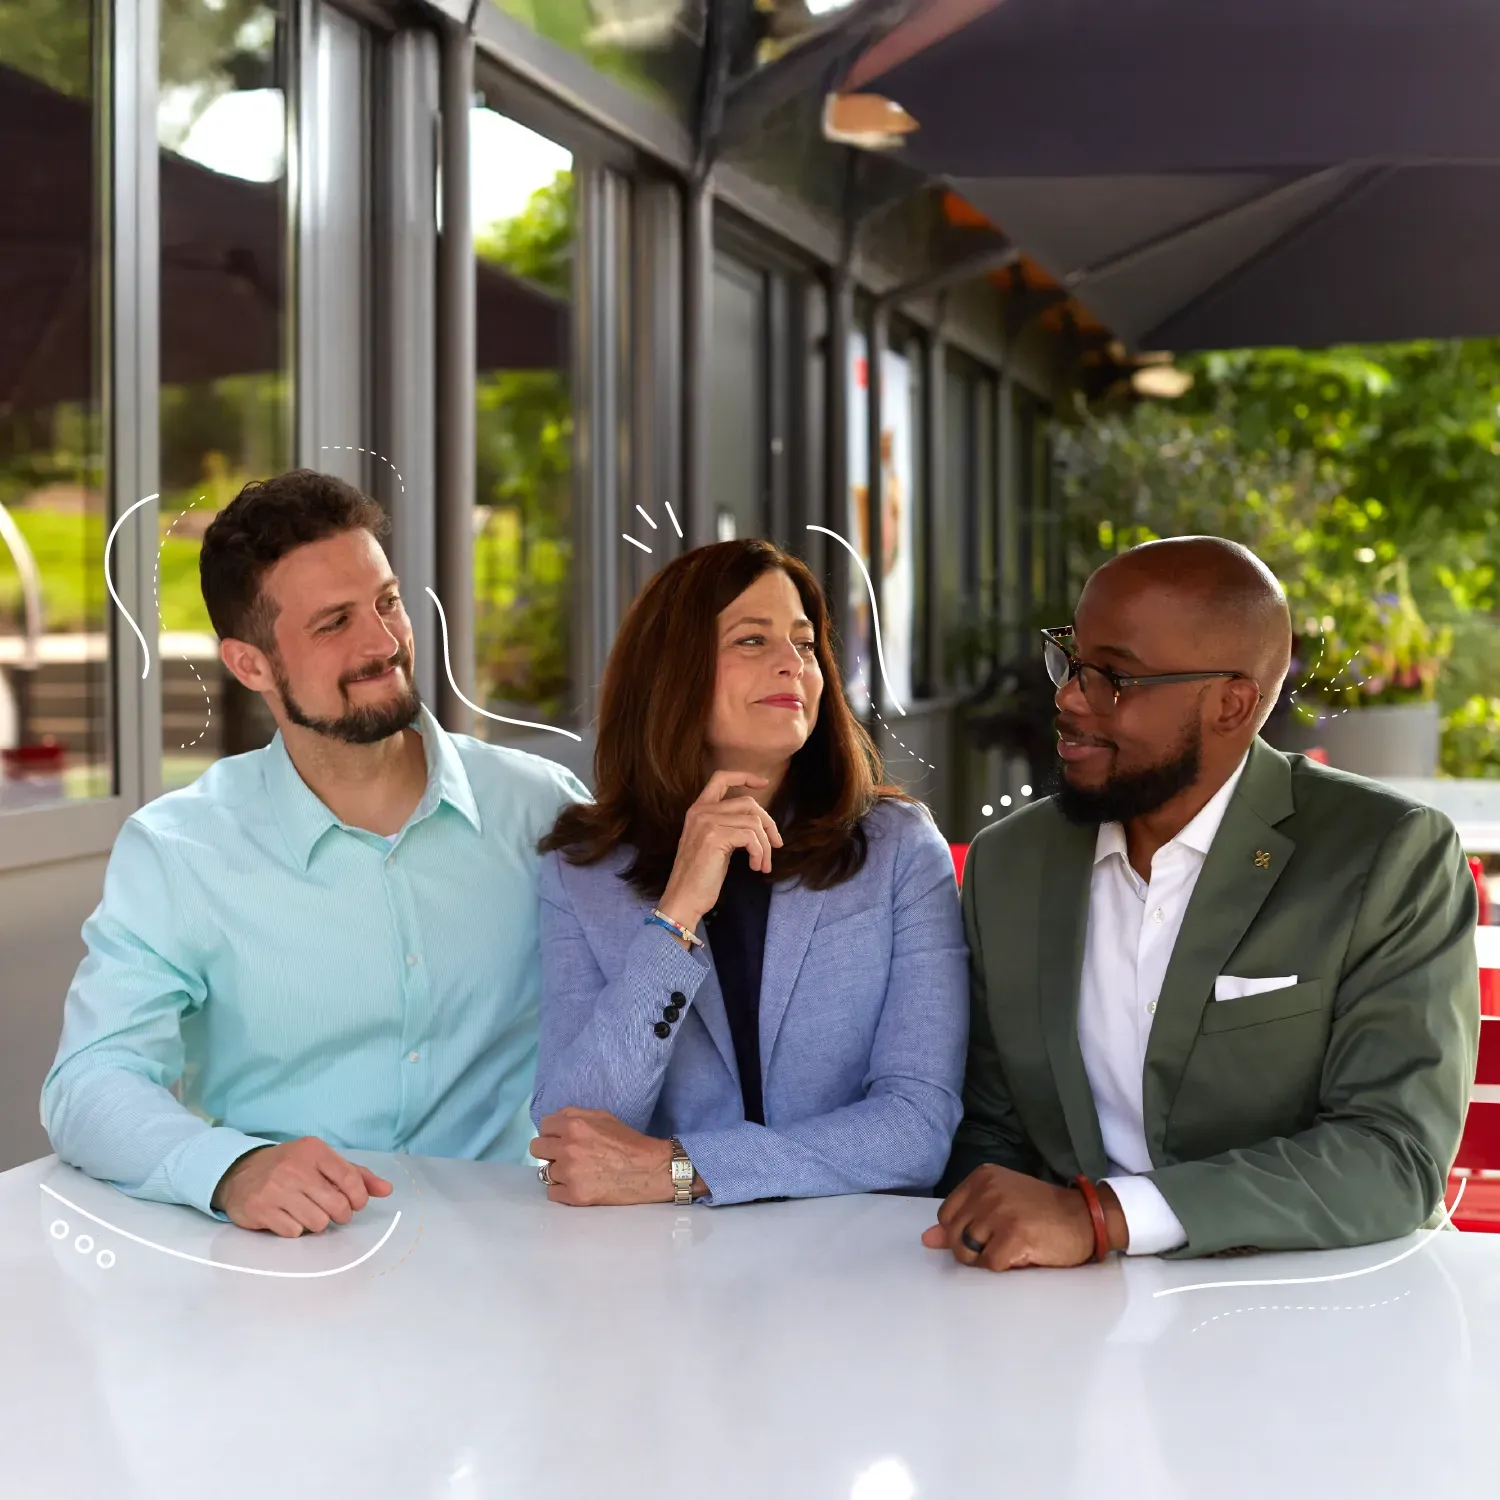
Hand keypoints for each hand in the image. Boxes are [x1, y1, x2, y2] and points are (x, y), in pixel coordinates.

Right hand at [211, 1137, 392, 1236]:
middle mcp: (295, 1168)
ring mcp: (276, 1189)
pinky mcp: (261, 1210)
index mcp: (314, 1151)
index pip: (351, 1180)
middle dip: (340, 1214)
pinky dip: (296, 1229)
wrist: (240, 1173)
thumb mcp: (322, 1162)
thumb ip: (356, 1175)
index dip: (359, 1198)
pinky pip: (294, 1232)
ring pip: (318, 1223)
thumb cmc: (290, 1167)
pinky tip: (288, 1216)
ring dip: (317, 1223)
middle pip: (337, 1206)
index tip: (356, 1204)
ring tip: (308, 1211)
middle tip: (332, 1210)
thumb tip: (387, 1189)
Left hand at [531, 1107, 689, 1206]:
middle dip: (550, 1151)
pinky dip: (562, 1191)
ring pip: (545, 1172)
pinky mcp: (575, 1195)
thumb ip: (575, 1116)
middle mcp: (568, 1148)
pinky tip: (578, 1185)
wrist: (649, 1170)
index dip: (553, 1132)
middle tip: (565, 1156)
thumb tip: (554, 1123)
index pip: (544, 1126)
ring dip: (558, 1172)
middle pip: (537, 1148)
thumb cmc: (628, 1141)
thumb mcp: (603, 1117)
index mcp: (574, 1125)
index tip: (561, 1139)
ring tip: (577, 1173)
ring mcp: (569, 1173)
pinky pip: (552, 1193)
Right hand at [657, 770, 783, 934]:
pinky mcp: (715, 837)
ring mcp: (707, 822)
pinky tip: (756, 867)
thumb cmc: (700, 877)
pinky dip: (760, 853)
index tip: (764, 783)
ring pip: (753, 822)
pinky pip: (751, 837)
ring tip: (763, 864)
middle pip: (748, 803)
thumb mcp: (713, 843)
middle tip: (776, 845)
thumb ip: (728, 826)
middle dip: (768, 824)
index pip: (721, 778)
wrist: (683, 898)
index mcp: (698, 810)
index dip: (745, 777)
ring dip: (766, 846)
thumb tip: (760, 823)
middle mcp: (701, 811)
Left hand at [920, 1164, 1125, 1270]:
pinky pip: (990, 1264)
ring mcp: (1000, 1211)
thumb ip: (963, 1219)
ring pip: (968, 1252)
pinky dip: (1004, 1267)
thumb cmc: (1040, 1213)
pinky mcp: (1014, 1235)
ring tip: (1011, 1248)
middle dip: (972, 1250)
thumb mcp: (999, 1206)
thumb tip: (927, 1240)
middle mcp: (987, 1190)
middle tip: (1001, 1244)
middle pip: (954, 1236)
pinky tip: (1022, 1254)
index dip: (962, 1233)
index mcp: (981, 1178)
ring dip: (988, 1260)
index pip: (946, 1215)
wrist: (1085, 1218)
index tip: (986, 1234)